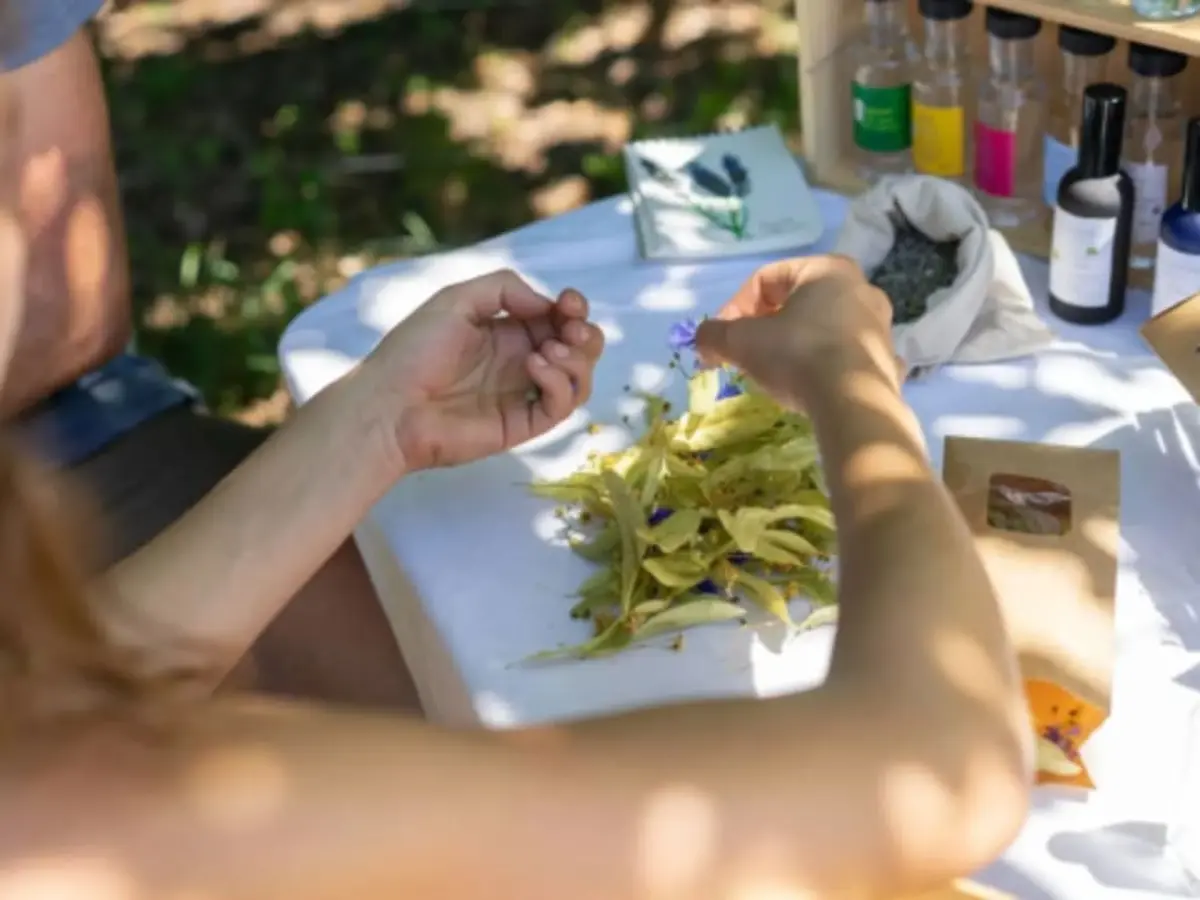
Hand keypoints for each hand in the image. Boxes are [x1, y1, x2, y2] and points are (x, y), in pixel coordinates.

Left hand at [361, 269, 603, 472]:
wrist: (389, 406)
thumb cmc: (413, 351)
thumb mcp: (455, 301)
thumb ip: (504, 289)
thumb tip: (546, 304)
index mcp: (506, 331)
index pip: (557, 319)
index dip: (573, 309)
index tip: (569, 303)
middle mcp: (520, 361)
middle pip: (578, 349)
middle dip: (585, 335)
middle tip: (570, 329)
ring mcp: (523, 394)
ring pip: (578, 379)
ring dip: (576, 359)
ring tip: (547, 351)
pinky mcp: (523, 424)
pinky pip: (560, 406)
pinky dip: (559, 383)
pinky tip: (535, 368)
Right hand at [695, 255, 898, 409]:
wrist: (853, 403)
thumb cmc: (797, 355)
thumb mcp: (742, 341)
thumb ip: (714, 334)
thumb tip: (703, 340)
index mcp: (827, 269)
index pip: (767, 278)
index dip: (735, 306)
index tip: (721, 338)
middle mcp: (860, 288)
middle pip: (798, 302)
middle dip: (766, 326)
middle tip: (745, 353)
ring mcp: (880, 326)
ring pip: (824, 329)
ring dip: (795, 345)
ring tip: (776, 373)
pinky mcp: (887, 361)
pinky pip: (847, 358)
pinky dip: (827, 367)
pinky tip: (812, 387)